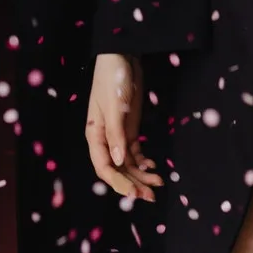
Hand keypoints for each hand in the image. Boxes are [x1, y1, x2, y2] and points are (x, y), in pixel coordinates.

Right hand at [86, 53, 160, 201]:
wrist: (121, 57)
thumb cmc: (112, 79)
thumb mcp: (115, 106)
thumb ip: (116, 134)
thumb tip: (118, 163)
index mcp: (95, 134)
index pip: (104, 167)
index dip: (118, 183)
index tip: (135, 193)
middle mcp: (105, 139)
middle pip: (117, 169)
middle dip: (133, 183)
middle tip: (151, 195)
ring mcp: (118, 135)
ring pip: (127, 164)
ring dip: (141, 176)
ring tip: (158, 184)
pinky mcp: (129, 128)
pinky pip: (134, 152)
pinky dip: (143, 162)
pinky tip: (153, 167)